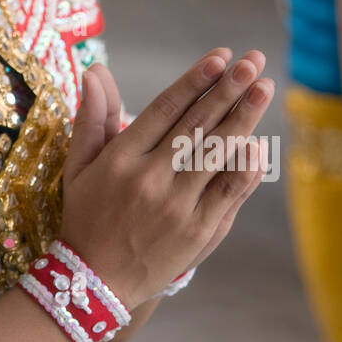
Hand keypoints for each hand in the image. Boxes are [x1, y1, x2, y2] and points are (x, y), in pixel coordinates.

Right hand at [59, 48, 273, 308]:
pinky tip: (258, 144)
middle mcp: (150, 179)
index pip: (165, 110)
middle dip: (228, 90)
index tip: (219, 58)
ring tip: (264, 88)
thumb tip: (95, 70)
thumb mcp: (77, 165)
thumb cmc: (87, 215)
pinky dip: (245, 167)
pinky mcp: (199, 231)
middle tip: (253, 62)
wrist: (94, 282)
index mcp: (120, 159)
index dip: (194, 82)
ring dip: (244, 118)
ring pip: (216, 154)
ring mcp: (177, 206)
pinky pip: (228, 192)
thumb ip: (91, 117)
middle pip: (197, 126)